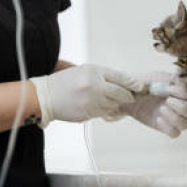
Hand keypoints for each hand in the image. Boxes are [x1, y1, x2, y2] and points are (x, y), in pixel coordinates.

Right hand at [29, 64, 145, 126]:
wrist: (45, 96)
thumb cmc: (66, 81)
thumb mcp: (85, 71)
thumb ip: (104, 76)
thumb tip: (125, 83)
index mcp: (94, 72)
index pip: (120, 78)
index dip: (133, 83)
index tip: (141, 87)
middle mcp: (94, 86)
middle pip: (120, 94)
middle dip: (127, 96)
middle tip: (131, 97)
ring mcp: (90, 102)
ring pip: (112, 106)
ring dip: (113, 104)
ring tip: (104, 100)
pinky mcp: (86, 114)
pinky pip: (101, 113)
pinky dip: (102, 110)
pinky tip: (93, 105)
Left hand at [109, 71, 186, 137]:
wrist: (126, 95)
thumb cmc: (141, 83)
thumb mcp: (154, 77)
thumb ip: (168, 78)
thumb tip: (181, 77)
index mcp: (180, 91)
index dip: (183, 93)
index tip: (169, 88)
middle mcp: (180, 104)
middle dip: (183, 107)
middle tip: (168, 100)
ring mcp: (172, 116)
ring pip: (186, 124)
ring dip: (175, 118)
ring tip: (162, 109)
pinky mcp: (164, 126)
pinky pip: (175, 133)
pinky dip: (168, 128)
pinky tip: (158, 118)